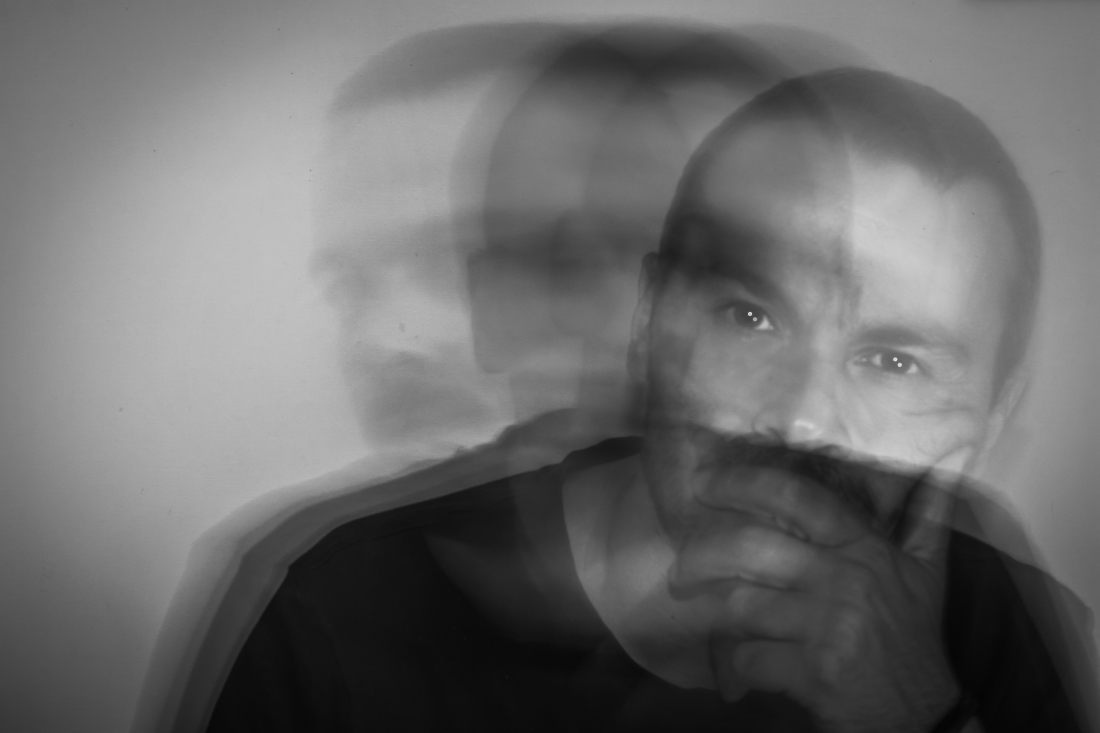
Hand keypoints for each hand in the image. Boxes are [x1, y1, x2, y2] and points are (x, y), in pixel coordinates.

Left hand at [671, 465, 960, 732]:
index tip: (705, 483)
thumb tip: (940, 468)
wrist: (925, 717)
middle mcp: (847, 580)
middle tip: (680, 569)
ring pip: (743, 605)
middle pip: (753, 548)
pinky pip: (748, 657)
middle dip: (703, 555)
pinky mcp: (815, 672)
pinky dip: (736, 666)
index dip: (745, 482)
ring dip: (718, 616)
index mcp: (866, 550)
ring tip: (704, 616)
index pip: (800, 497)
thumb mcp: (928, 576)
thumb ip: (926, 520)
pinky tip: (741, 667)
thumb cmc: (913, 642)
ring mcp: (831, 626)